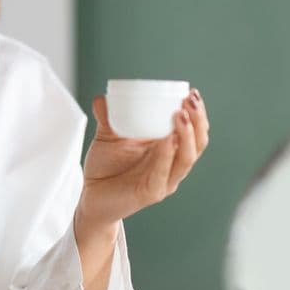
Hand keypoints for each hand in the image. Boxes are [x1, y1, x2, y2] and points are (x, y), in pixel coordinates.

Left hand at [77, 89, 209, 228]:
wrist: (91, 196)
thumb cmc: (105, 167)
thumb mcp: (107, 137)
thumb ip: (106, 118)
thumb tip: (101, 98)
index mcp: (168, 150)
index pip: (194, 132)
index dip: (198, 114)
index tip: (192, 92)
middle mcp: (171, 165)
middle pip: (197, 144)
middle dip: (198, 120)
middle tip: (189, 100)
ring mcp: (163, 180)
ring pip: (186, 159)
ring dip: (187, 135)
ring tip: (181, 114)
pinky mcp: (151, 193)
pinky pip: (163, 174)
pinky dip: (167, 155)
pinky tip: (169, 140)